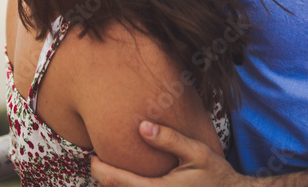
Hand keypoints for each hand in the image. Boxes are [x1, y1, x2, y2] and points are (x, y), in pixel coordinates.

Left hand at [90, 120, 247, 186]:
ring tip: (110, 171)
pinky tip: (128, 181)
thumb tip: (141, 126)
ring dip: (115, 186)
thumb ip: (170, 140)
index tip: (93, 157)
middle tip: (98, 161)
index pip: (117, 182)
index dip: (99, 169)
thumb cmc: (215, 175)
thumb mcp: (197, 152)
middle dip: (103, 179)